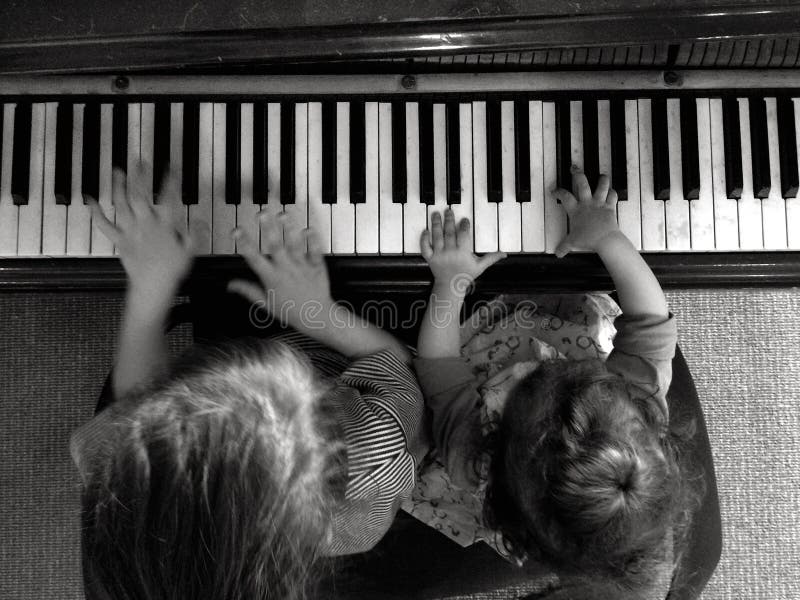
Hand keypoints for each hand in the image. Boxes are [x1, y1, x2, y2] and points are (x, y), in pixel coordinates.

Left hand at [89, 162, 192, 302]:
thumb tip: (202, 220)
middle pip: (140, 195)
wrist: (152, 287)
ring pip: (122, 204)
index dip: (169, 181)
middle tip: (139, 160)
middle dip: (140, 175)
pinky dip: (96, 212)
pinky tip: (90, 200)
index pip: (168, 198)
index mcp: (165, 226)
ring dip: (118, 186)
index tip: (170, 167)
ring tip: (117, 171)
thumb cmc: (171, 271)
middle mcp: (146, 225)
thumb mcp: (190, 252)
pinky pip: (105, 225)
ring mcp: (131, 232)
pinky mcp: (120, 241)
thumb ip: (196, 233)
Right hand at [227, 214, 332, 326]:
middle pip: (276, 246)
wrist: (316, 317)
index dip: (244, 244)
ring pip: (296, 245)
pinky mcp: (317, 266)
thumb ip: (247, 291)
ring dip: (289, 229)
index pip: (254, 258)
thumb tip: (230, 285)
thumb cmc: (291, 311)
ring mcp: (302, 267)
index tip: (236, 230)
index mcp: (272, 278)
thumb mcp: (265, 304)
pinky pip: (316, 251)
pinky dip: (313, 240)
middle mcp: (286, 270)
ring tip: (283, 214)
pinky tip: (309, 228)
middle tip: (261, 213)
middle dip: (268, 229)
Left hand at [420, 209, 505, 293]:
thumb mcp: (480, 267)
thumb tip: (505, 254)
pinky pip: (425, 248)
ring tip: (436, 214)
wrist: (450, 286)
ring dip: (436, 224)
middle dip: (449, 221)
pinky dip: (424, 239)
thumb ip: (491, 258)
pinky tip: (425, 230)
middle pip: (449, 233)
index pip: (463, 236)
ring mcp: (439, 256)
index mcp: (463, 254)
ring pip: (437, 237)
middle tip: (449, 210)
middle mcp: (450, 253)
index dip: (464, 226)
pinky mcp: (430, 259)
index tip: (464, 219)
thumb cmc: (466, 275)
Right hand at [553, 169, 619, 257]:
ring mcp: (599, 203)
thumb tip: (557, 254)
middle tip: (575, 168)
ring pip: (601, 186)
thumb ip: (564, 247)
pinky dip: (613, 193)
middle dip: (578, 174)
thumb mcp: (572, 243)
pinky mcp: (610, 207)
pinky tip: (612, 191)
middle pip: (582, 183)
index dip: (558, 191)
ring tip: (602, 175)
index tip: (554, 189)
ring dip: (602, 179)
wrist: (605, 240)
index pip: (564, 196)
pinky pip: (612, 196)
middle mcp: (587, 203)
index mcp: (576, 210)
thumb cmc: (588, 240)